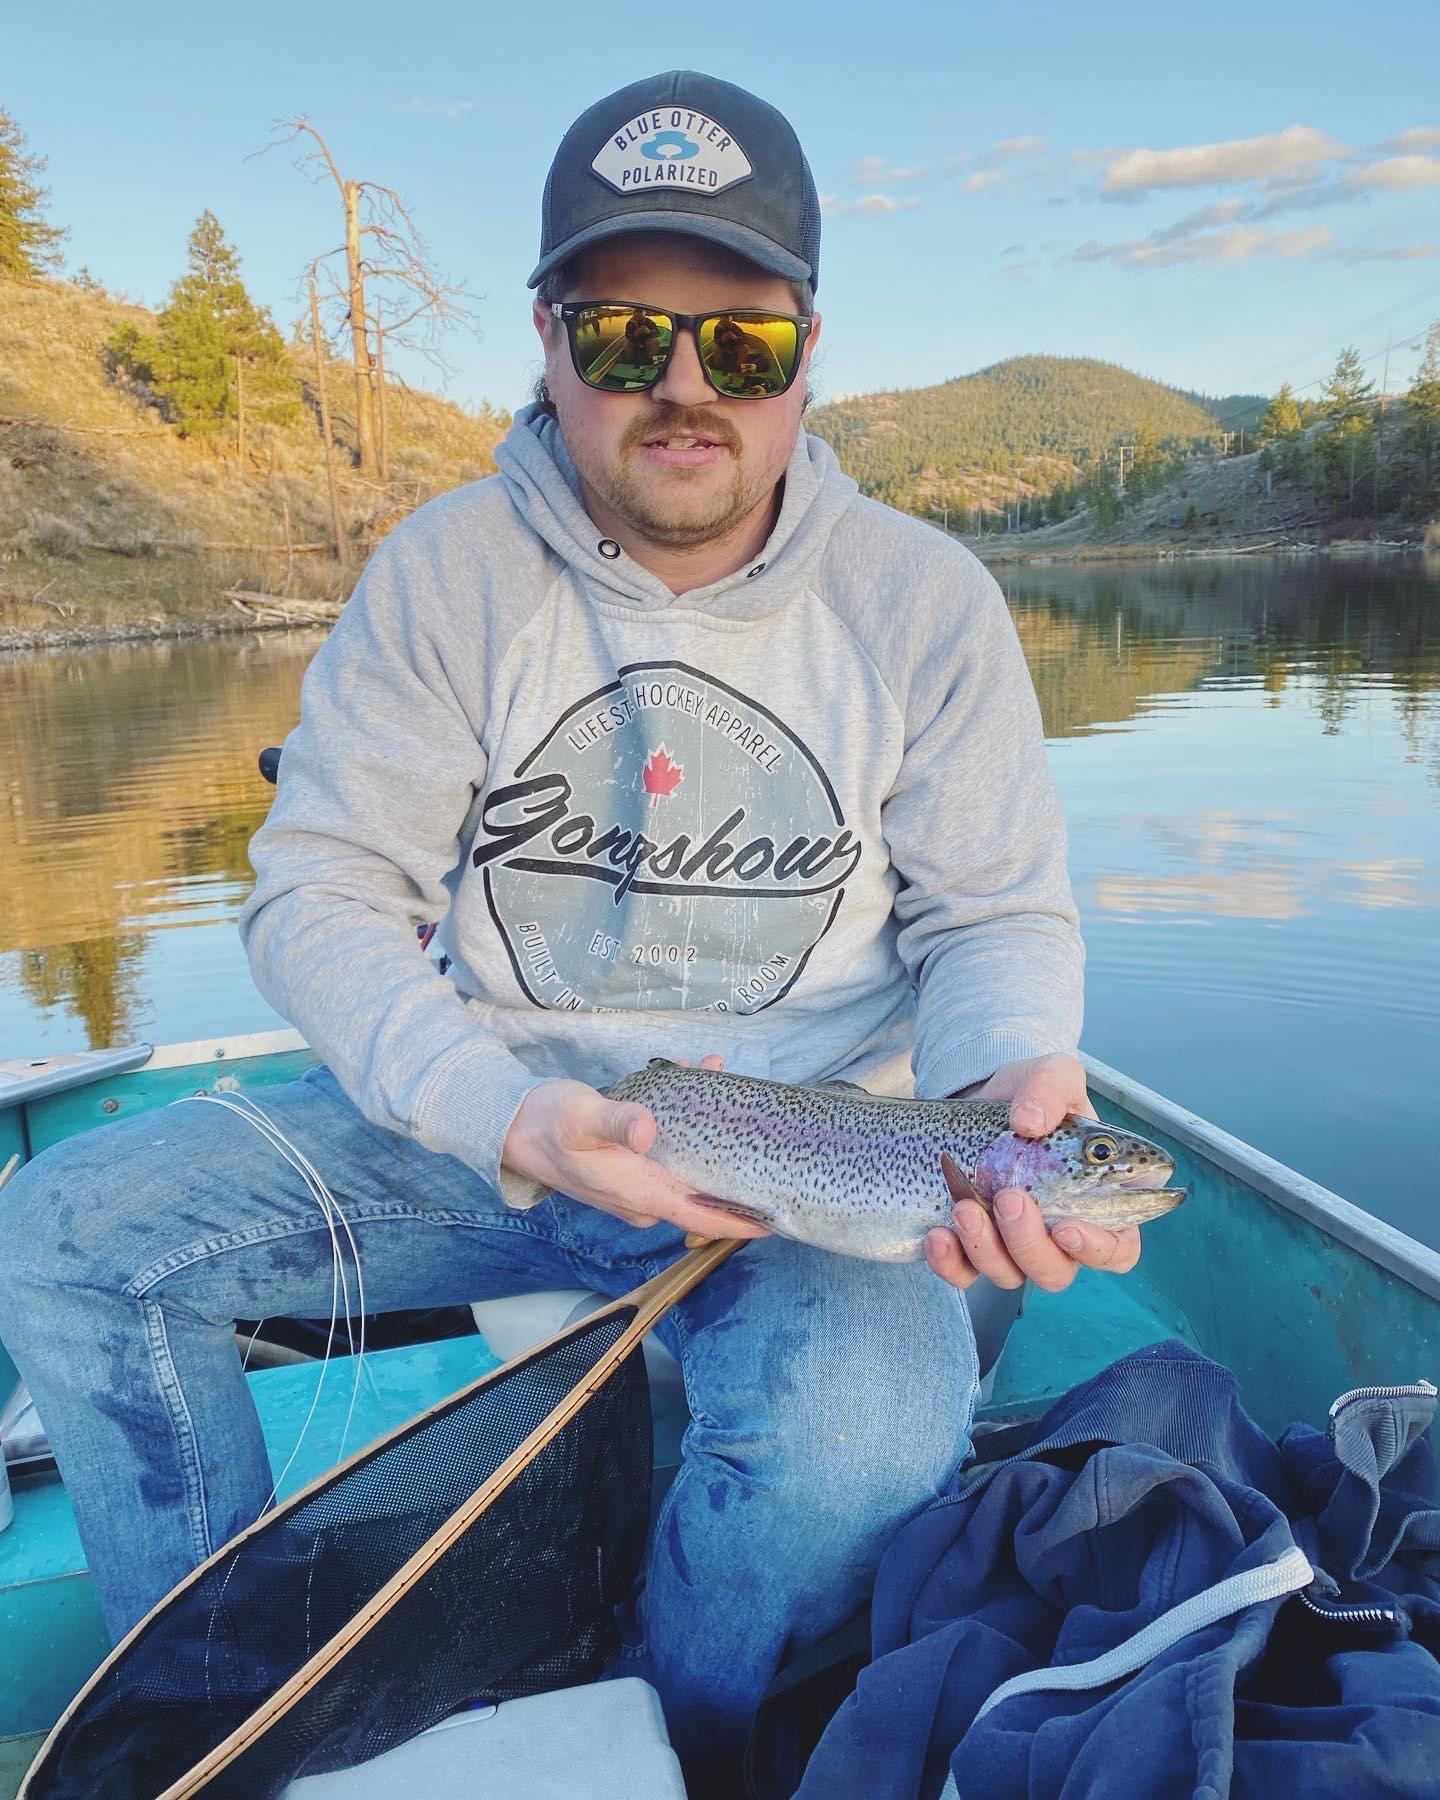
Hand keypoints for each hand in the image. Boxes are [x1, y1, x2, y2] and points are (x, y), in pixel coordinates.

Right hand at [500, 1054, 767, 1240]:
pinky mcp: (629, 1168)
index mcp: (640, 1193)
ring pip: (688, 1167)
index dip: (742, 1222)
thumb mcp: (582, 1118)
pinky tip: (690, 1077)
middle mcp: (643, 1197)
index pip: (703, 1218)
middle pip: (703, 1191)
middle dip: (734, 1162)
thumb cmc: (548, 1124)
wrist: (511, 1127)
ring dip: (710, 1130)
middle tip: (764, 1128)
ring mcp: (636, 1185)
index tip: (778, 1220)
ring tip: (720, 1074)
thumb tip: (647, 1131)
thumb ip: (618, 1122)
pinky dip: (687, 1122)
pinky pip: (671, 1152)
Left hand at [924, 1051, 1141, 1293]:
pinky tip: (938, 1233)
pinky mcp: (970, 1246)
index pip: (1116, 1249)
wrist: (976, 1098)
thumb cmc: (1030, 1096)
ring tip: (965, 1206)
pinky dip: (949, 1262)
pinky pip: (963, 1273)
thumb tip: (1030, 1122)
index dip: (1097, 1250)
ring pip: (1009, 1275)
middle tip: (1009, 1199)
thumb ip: (1051, 1089)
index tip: (1067, 1228)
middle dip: (1030, 1244)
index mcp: (1095, 1202)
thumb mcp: (1051, 1075)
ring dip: (987, 1249)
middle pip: (1057, 1271)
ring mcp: (1012, 1245)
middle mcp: (1057, 1233)